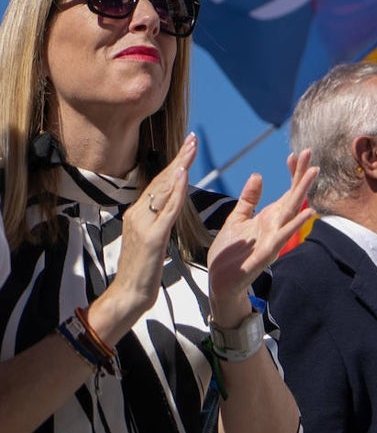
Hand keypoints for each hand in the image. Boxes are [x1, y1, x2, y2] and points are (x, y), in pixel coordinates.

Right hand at [108, 135, 197, 319]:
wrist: (128, 294)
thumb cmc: (142, 269)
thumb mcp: (150, 238)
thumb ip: (157, 220)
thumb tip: (168, 204)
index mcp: (137, 213)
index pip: (158, 183)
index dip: (173, 165)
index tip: (187, 147)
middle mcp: (137, 214)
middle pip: (161, 181)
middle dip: (179, 158)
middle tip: (193, 139)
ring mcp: (143, 224)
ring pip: (164, 190)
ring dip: (179, 167)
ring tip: (191, 148)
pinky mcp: (153, 238)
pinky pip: (167, 210)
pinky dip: (176, 191)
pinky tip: (184, 175)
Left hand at [207, 150, 317, 326]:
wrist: (220, 281)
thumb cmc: (230, 253)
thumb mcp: (237, 219)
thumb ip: (249, 199)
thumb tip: (257, 175)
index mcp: (269, 217)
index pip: (286, 191)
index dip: (291, 173)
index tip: (295, 154)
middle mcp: (276, 225)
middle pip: (293, 196)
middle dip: (301, 175)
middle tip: (309, 153)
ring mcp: (274, 238)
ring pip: (292, 211)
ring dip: (303, 192)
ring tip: (313, 173)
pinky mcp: (267, 252)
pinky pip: (284, 235)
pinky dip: (296, 223)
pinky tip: (309, 211)